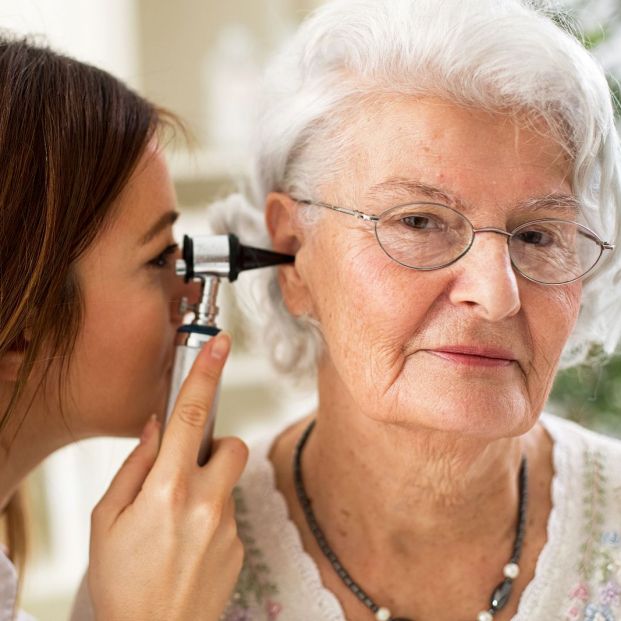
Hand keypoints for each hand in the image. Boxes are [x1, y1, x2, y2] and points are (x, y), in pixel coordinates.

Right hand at [88, 332, 247, 620]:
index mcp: (168, 491)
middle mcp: (207, 503)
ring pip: (229, 481)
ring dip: (209, 488)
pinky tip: (189, 546)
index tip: (220, 345)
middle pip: (232, 444)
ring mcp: (229, 526)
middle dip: (214, 447)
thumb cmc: (122, 584)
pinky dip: (212, 518)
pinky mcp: (241, 546)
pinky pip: (230, 513)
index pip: (192, 417)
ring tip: (178, 523)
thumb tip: (156, 428)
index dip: (206, 375)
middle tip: (186, 471)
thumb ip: (134, 467)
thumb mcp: (105, 522)